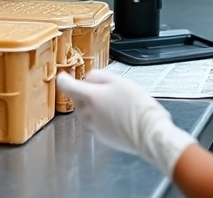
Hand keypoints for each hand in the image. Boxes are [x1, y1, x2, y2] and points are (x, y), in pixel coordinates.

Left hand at [57, 70, 196, 175]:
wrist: (148, 132)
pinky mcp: (101, 136)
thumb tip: (88, 78)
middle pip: (77, 99)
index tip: (64, 76)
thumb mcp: (119, 81)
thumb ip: (100, 77)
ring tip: (112, 102)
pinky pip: (94, 123)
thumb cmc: (137, 105)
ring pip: (85, 112)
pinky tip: (116, 115)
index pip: (66, 86)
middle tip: (103, 89)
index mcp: (90, 97)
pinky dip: (100, 117)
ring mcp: (93, 126)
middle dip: (85, 92)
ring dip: (92, 106)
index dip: (64, 79)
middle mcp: (87, 113)